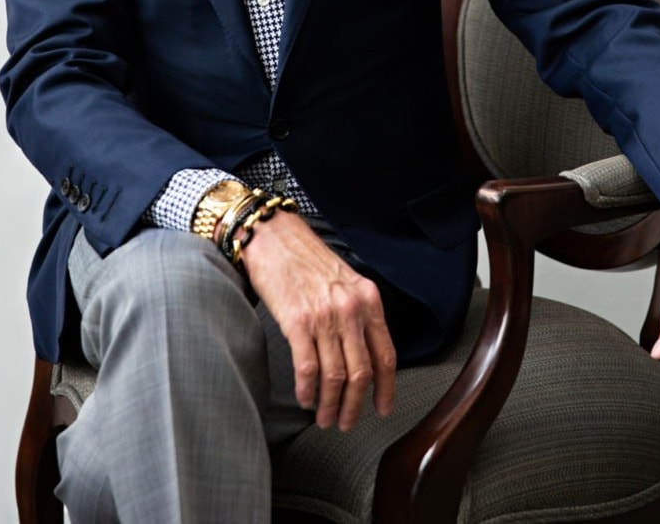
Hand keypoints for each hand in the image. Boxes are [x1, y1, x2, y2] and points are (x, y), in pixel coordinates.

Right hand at [236, 211, 395, 431]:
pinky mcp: (296, 321)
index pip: (386, 354)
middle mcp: (350, 308)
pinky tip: (304, 398)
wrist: (273, 236)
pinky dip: (307, 390)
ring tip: (325, 417)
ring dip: (330, 405)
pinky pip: (307, 368)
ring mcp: (324, 315)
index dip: (386, 388)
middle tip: (346, 422)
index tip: (382, 408)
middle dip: (355, 405)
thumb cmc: (305, 259)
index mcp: (367, 298)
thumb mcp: (345, 281)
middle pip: (362, 372)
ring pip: (336, 375)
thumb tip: (363, 356)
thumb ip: (358, 313)